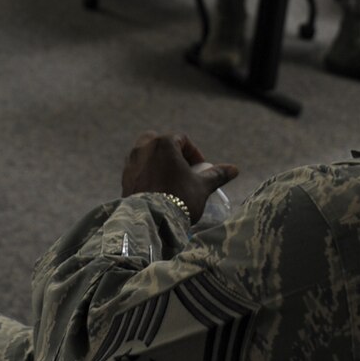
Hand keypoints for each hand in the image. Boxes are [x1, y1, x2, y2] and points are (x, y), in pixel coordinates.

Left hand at [121, 132, 237, 221]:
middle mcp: (144, 147)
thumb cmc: (179, 199)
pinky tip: (157, 189)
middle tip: (183, 171)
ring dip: (158, 162)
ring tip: (170, 181)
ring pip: (146, 154)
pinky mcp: (124, 177)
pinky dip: (147, 174)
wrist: (152, 221)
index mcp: (164, 143)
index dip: (194, 153)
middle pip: (160, 142)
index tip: (200, 169)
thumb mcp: (202, 186)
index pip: (182, 139)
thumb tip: (235, 169)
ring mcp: (131, 162)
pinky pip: (137, 169)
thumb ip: (217, 174)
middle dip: (172, 153)